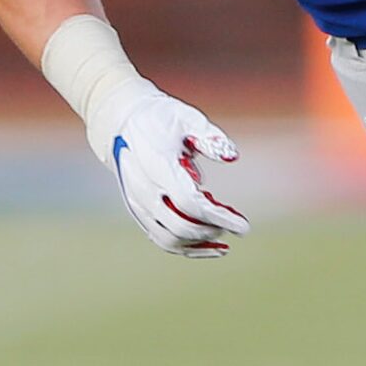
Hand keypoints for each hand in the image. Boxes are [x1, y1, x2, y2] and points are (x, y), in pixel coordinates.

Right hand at [86, 83, 248, 257]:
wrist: (121, 122)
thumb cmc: (160, 118)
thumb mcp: (187, 117)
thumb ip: (210, 137)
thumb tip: (232, 157)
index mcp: (158, 166)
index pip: (189, 202)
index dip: (218, 217)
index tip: (244, 226)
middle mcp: (144, 189)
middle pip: (180, 225)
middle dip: (212, 229)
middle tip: (236, 224)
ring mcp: (138, 203)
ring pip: (168, 238)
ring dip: (199, 243)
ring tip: (224, 235)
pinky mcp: (138, 210)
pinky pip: (161, 238)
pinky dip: (187, 248)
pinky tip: (212, 247)